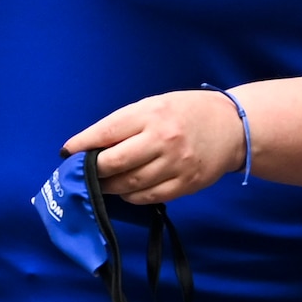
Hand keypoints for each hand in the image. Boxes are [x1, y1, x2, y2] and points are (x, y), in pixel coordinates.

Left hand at [62, 90, 246, 203]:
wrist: (233, 126)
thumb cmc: (186, 112)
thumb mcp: (155, 105)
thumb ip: (126, 124)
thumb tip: (92, 145)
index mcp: (151, 114)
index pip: (107, 132)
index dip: (83, 144)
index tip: (68, 152)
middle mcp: (163, 139)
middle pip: (115, 163)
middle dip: (93, 171)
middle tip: (81, 173)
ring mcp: (176, 164)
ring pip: (130, 184)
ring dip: (110, 187)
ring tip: (100, 184)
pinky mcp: (186, 184)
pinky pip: (150, 197)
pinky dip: (132, 197)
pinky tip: (125, 191)